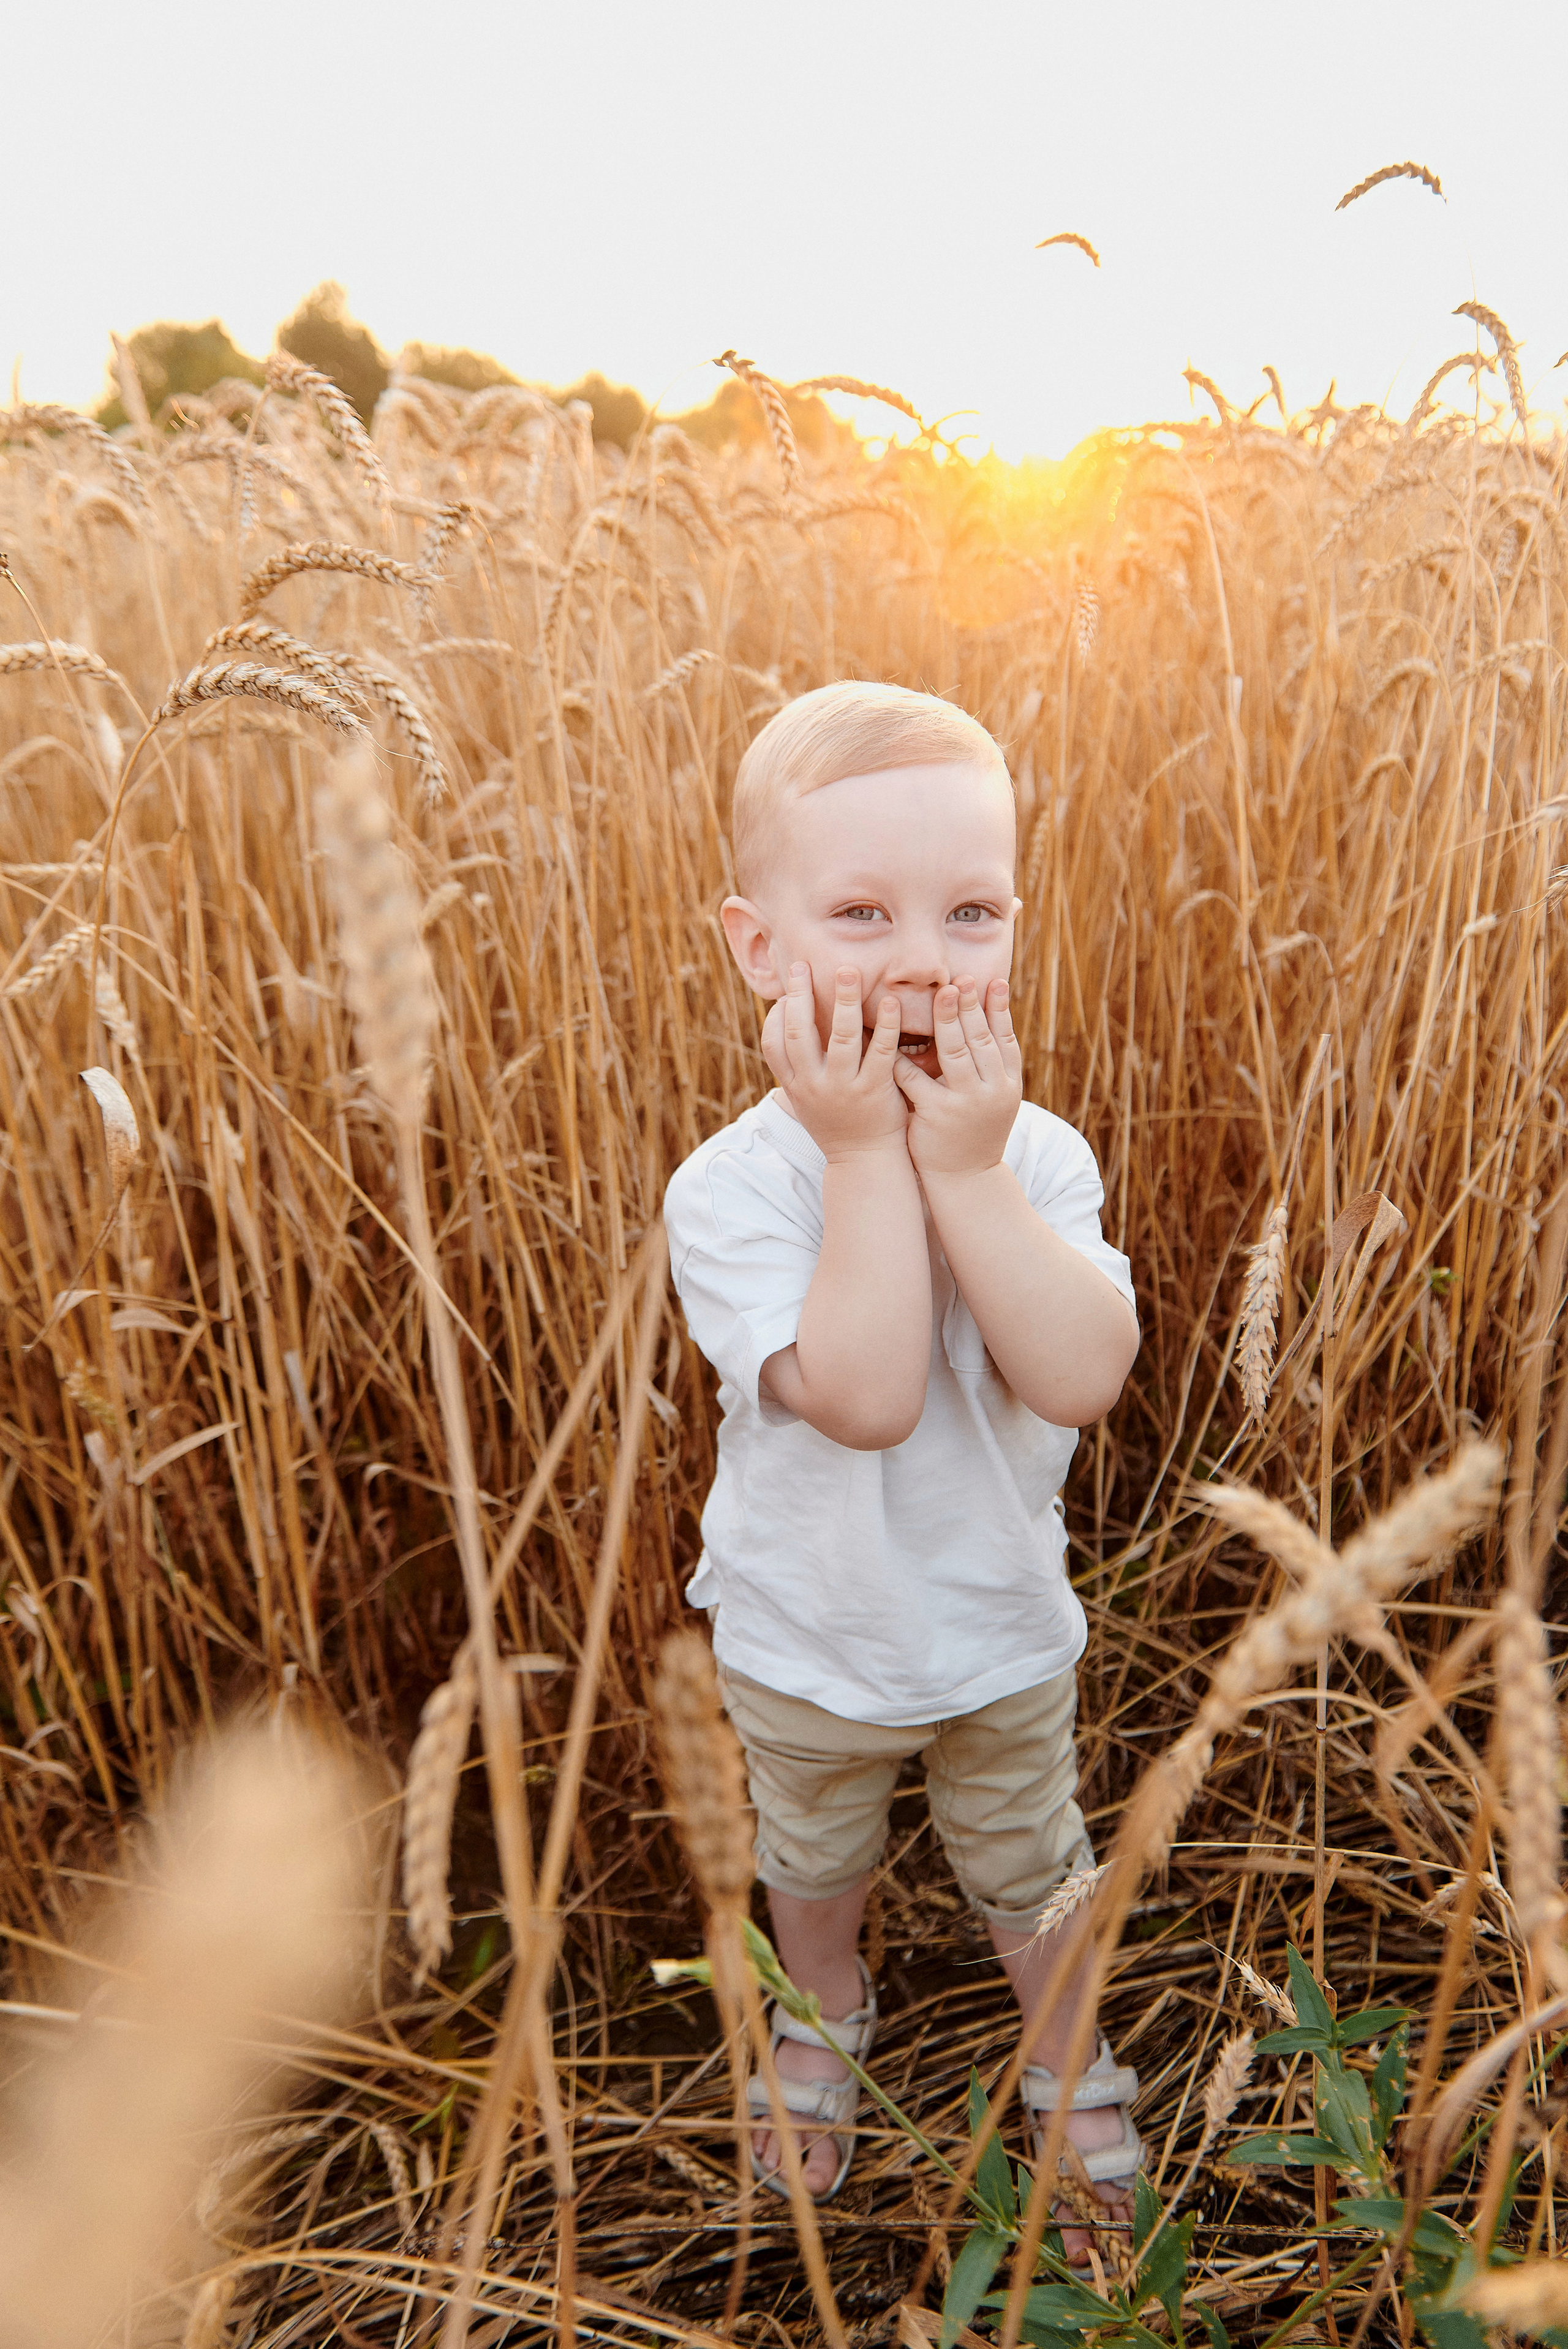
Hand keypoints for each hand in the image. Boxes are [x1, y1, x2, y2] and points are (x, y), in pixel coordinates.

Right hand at [761, 963, 908, 1163]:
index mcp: (795, 1087)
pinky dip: (885, 1024)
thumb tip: (790, 1026)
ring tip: (849, 971)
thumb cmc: (839, 1125)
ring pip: (841, 1037)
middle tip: (803, 965)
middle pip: (800, 1033)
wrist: (865, 1164)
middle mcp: (813, 1086)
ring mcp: (844, 1089)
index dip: (776, 1016)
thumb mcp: (808, 1101)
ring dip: (845, 1000)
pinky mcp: (875, 1091)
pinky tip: (891, 1002)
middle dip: (801, 996)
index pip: (772, 1045)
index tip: (786, 993)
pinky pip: (880, 1051)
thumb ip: (799, 1069)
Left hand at [892, 977, 1022, 1178]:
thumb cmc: (975, 1130)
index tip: (992, 980)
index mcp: (1008, 1083)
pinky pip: (918, 1079)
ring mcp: (966, 1103)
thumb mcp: (994, 1096)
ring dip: (948, 1020)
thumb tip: (982, 1016)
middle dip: (970, 1006)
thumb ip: (989, 1063)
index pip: (1005, 1037)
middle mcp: (993, 1091)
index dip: (998, 1008)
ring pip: (956, 1052)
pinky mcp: (938, 1115)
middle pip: (980, 1039)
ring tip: (940, 994)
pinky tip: (894, 1035)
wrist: (967, 1179)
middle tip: (960, 979)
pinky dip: (906, 1058)